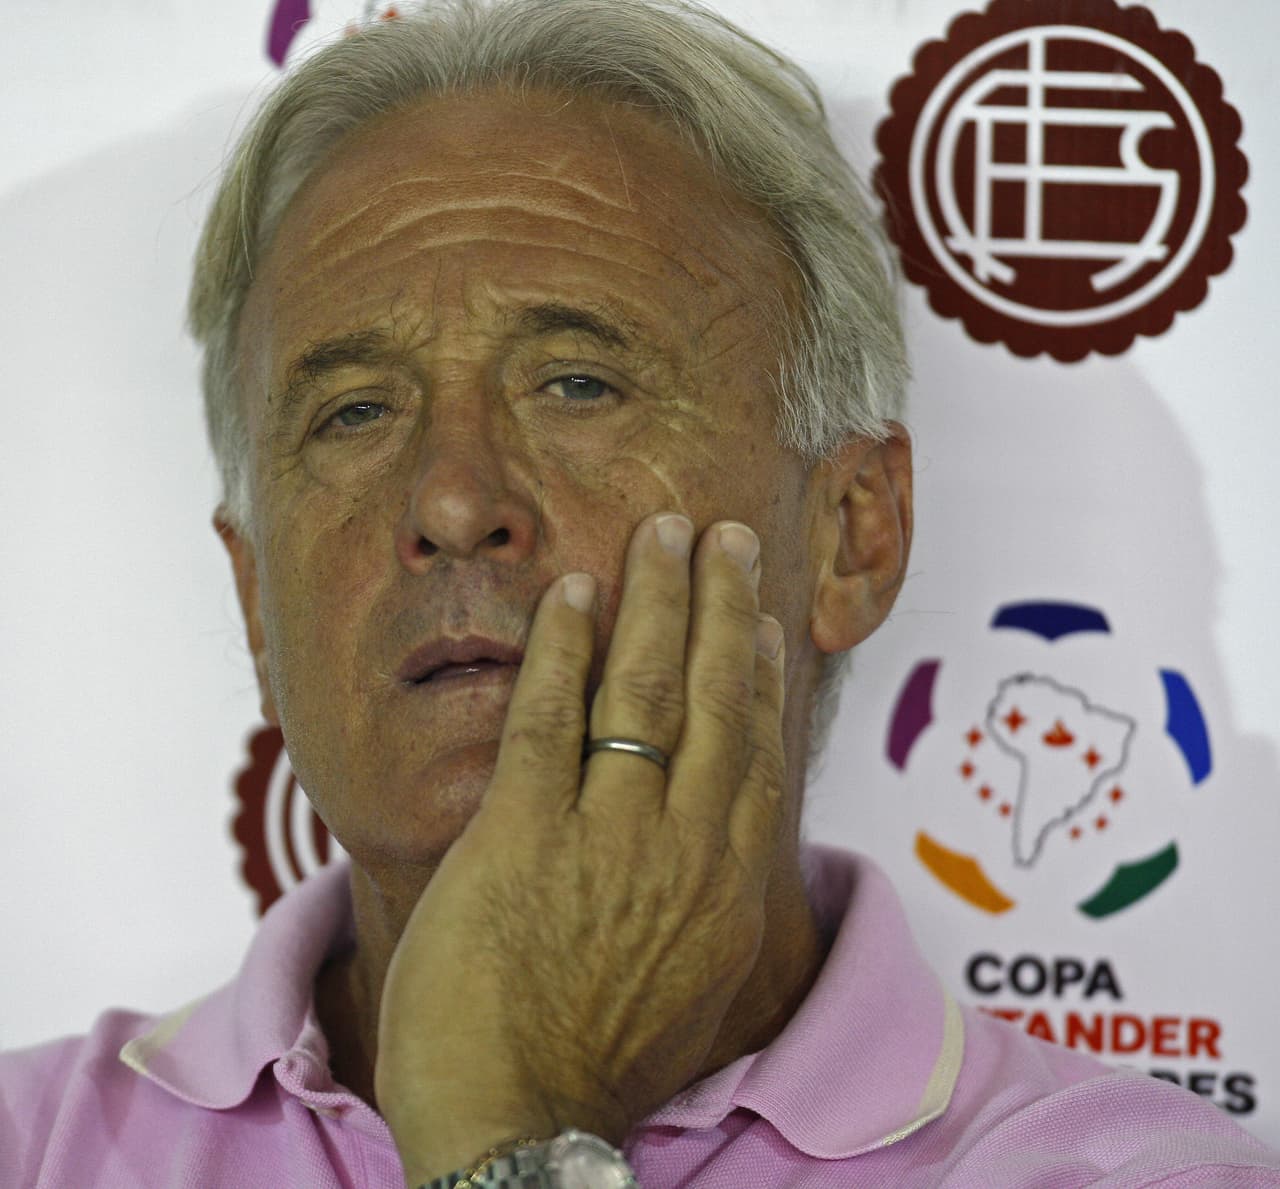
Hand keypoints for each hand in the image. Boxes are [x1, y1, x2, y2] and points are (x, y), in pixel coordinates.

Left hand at [374, 512, 788, 1182]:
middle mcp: (682, 849)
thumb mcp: (690, 990)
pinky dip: (563, 647)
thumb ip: (706, 903)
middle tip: (721, 536)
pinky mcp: (521, 838)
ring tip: (662, 533)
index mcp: (727, 888)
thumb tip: (710, 841)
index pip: (754, 750)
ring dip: (654, 600)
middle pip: (713, 698)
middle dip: (719, 605)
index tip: (755, 616)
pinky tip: (571, 591)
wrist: (516, 1135)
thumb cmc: (596, 1069)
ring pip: (644, 690)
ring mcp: (605, 837)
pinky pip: (549, 719)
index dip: (756, 670)